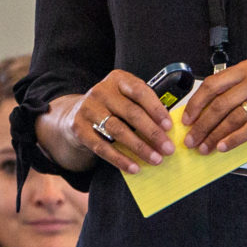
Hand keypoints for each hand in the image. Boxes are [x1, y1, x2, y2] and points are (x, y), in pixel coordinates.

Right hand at [53, 70, 174, 173]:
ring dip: (139, 147)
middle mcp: (101, 91)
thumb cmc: (112, 107)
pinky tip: (133, 167)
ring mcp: (88, 109)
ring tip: (155, 159)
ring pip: (118, 130)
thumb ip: (143, 106)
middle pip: (131, 113)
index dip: (156, 109)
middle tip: (167, 148)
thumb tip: (167, 128)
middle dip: (152, 133)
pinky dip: (119, 159)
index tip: (169, 126)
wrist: (77, 113)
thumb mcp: (126, 97)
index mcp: (118, 79)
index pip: (140, 92)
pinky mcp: (79, 128)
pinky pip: (102, 147)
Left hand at [183, 58, 246, 153]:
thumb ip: (242, 88)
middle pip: (220, 103)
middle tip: (191, 139)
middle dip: (202, 124)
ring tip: (204, 147)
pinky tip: (224, 146)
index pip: (214, 83)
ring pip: (234, 117)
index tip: (187, 118)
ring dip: (215, 135)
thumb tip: (211, 109)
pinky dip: (234, 138)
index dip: (196, 102)